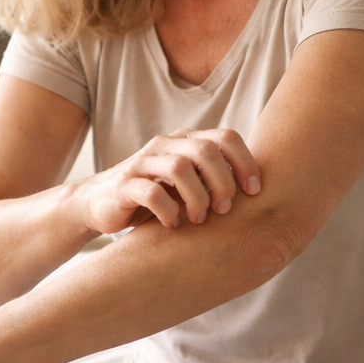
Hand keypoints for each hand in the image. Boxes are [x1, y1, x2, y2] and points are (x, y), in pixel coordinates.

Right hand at [71, 127, 260, 233]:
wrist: (100, 205)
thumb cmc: (154, 197)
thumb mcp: (188, 184)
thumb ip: (215, 179)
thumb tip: (264, 196)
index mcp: (186, 141)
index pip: (226, 137)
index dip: (246, 162)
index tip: (255, 192)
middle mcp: (165, 145)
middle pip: (206, 150)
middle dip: (223, 183)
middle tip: (224, 210)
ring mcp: (143, 163)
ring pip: (179, 167)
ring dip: (197, 197)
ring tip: (199, 220)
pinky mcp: (123, 185)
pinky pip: (150, 191)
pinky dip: (168, 211)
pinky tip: (173, 224)